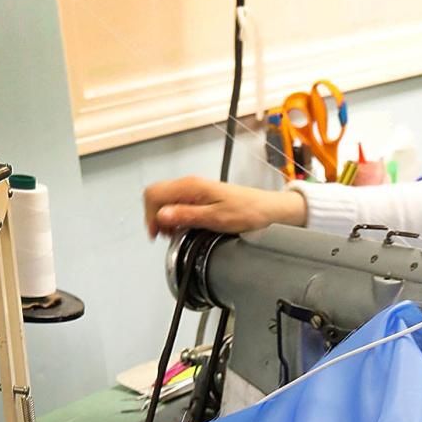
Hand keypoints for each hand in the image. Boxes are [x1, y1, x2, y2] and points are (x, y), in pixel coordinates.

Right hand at [143, 176, 306, 238]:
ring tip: (176, 235)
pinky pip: (180, 205)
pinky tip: (186, 229)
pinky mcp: (202, 198)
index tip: (157, 234)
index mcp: (191, 186)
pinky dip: (177, 218)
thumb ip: (187, 217)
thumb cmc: (250, 213)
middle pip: (157, 196)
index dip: (150, 216)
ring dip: (166, 219)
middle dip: (156, 217)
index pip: (154, 194)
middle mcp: (191, 185)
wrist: (270, 211)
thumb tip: (163, 217)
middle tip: (166, 236)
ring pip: (167, 201)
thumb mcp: (216, 219)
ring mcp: (196, 191)